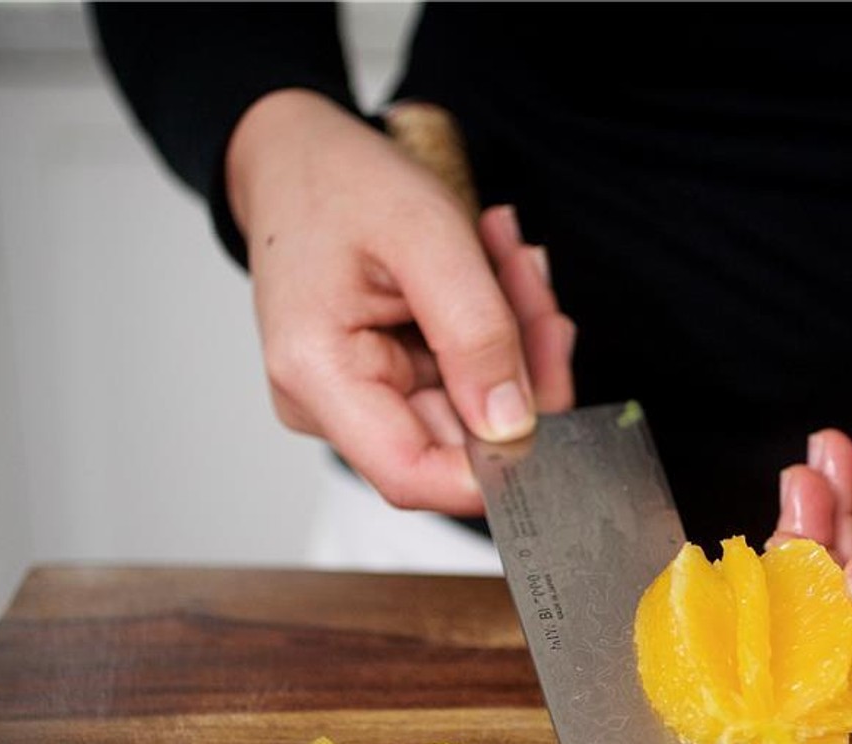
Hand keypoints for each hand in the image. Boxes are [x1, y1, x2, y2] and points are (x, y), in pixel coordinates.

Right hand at [225, 89, 574, 515]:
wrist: (298, 159)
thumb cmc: (340, 183)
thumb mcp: (425, 234)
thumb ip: (476, 331)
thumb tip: (513, 424)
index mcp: (318, 374)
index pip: (412, 475)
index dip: (493, 467)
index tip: (554, 413)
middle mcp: (330, 403)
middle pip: (461, 437)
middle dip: (522, 366)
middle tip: (534, 282)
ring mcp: (360, 398)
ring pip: (477, 407)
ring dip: (516, 336)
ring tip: (512, 260)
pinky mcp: (389, 382)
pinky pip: (468, 380)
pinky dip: (497, 328)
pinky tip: (496, 272)